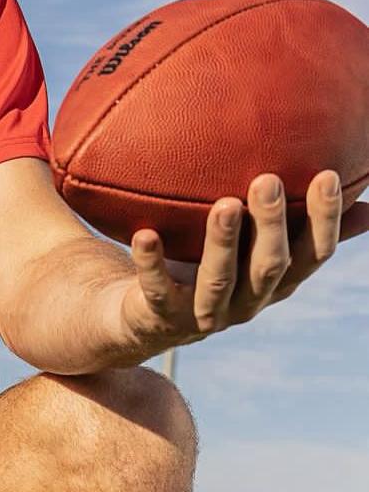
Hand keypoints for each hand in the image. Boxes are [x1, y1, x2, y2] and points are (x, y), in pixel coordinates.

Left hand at [120, 170, 368, 355]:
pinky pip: (157, 288)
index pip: (311, 254)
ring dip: (223, 242)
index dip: (322, 220)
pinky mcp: (162, 314)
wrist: (148, 316)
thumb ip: (295, 224)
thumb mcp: (252, 246)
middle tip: (267, 180)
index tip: (326, 176)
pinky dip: (151, 262)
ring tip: (224, 205)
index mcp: (274, 281)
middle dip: (271, 225)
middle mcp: (247, 302)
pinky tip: (145, 235)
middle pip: (268, 266)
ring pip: (219, 279)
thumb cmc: (206, 265)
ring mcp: (205, 312)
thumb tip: (363, 199)